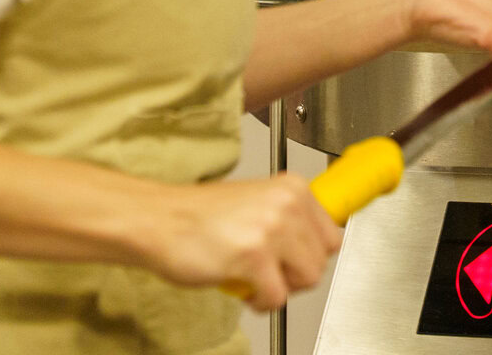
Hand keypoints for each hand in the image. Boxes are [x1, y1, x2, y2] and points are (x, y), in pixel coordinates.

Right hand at [139, 174, 342, 310]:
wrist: (158, 221)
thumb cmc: (199, 217)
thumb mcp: (256, 203)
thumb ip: (287, 218)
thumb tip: (314, 245)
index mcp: (292, 188)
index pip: (333, 234)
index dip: (312, 255)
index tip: (295, 262)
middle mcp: (287, 203)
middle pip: (323, 259)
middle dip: (298, 275)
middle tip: (271, 274)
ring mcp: (272, 228)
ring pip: (308, 278)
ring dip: (282, 289)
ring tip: (257, 280)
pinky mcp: (253, 255)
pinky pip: (277, 297)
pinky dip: (261, 303)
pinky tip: (244, 290)